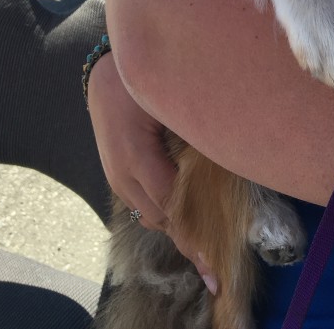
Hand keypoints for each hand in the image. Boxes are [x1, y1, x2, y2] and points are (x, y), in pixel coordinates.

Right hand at [87, 52, 211, 279]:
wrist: (105, 72)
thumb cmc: (142, 80)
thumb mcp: (170, 103)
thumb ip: (196, 131)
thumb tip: (228, 154)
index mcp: (136, 157)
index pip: (172, 206)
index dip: (197, 231)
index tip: (217, 257)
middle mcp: (123, 175)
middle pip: (162, 218)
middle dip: (190, 239)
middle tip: (219, 260)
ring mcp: (117, 177)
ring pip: (152, 215)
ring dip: (179, 227)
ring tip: (208, 247)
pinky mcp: (118, 175)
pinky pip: (144, 203)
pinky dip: (167, 213)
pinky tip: (188, 217)